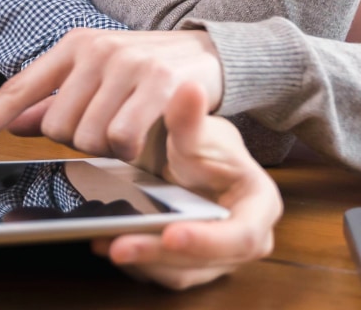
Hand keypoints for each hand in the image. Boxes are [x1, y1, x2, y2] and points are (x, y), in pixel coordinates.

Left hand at [0, 28, 222, 161]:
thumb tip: (13, 123)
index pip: (18, 89)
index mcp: (73, 46)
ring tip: (133, 127)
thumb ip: (54, 101)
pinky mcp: (161, 83)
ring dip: (109, 148)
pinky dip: (133, 150)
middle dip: (79, 142)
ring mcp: (128, 64)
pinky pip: (125, 140)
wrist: (210, 53)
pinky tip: (148, 133)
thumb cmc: (145, 71)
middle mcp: (96, 50)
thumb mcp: (96, 77)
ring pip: (90, 138)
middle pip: (57, 129)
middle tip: (109, 126)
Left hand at [93, 82, 282, 289]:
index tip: (173, 232)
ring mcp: (213, 257)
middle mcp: (240, 241)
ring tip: (104, 241)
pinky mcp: (185, 263)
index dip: (208, 240)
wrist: (191, 157)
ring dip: (141, 261)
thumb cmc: (204, 145)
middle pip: (203, 262)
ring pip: (178, 271)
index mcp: (257, 208)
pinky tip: (103, 241)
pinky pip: (159, 271)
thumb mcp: (197, 129)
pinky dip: (133, 259)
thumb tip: (189, 88)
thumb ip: (190, 117)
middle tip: (121, 245)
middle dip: (160, 255)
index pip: (241, 235)